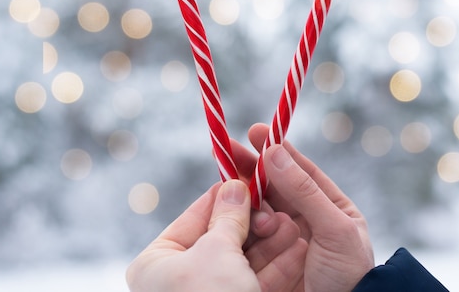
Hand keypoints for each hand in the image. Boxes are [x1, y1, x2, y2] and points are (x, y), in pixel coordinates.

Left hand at [126, 179, 305, 291]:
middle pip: (224, 237)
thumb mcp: (216, 251)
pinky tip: (299, 248)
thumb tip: (234, 185)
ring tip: (293, 224)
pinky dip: (278, 266)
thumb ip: (228, 216)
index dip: (225, 196)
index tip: (250, 177)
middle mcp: (181, 279)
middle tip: (276, 206)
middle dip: (255, 221)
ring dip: (272, 241)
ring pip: (245, 260)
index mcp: (159, 262)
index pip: (195, 216)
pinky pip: (257, 281)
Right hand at [232, 124, 374, 291]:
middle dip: (251, 168)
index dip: (277, 149)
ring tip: (234, 192)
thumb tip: (275, 153)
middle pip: (274, 186)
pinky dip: (241, 224)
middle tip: (225, 150)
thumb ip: (305, 191)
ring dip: (246, 198)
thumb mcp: (334, 229)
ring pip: (260, 209)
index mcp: (329, 206)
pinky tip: (231, 217)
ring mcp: (286, 239)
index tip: (255, 131)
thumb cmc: (350, 274)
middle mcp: (306, 219)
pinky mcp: (269, 259)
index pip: (300, 170)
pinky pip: (251, 235)